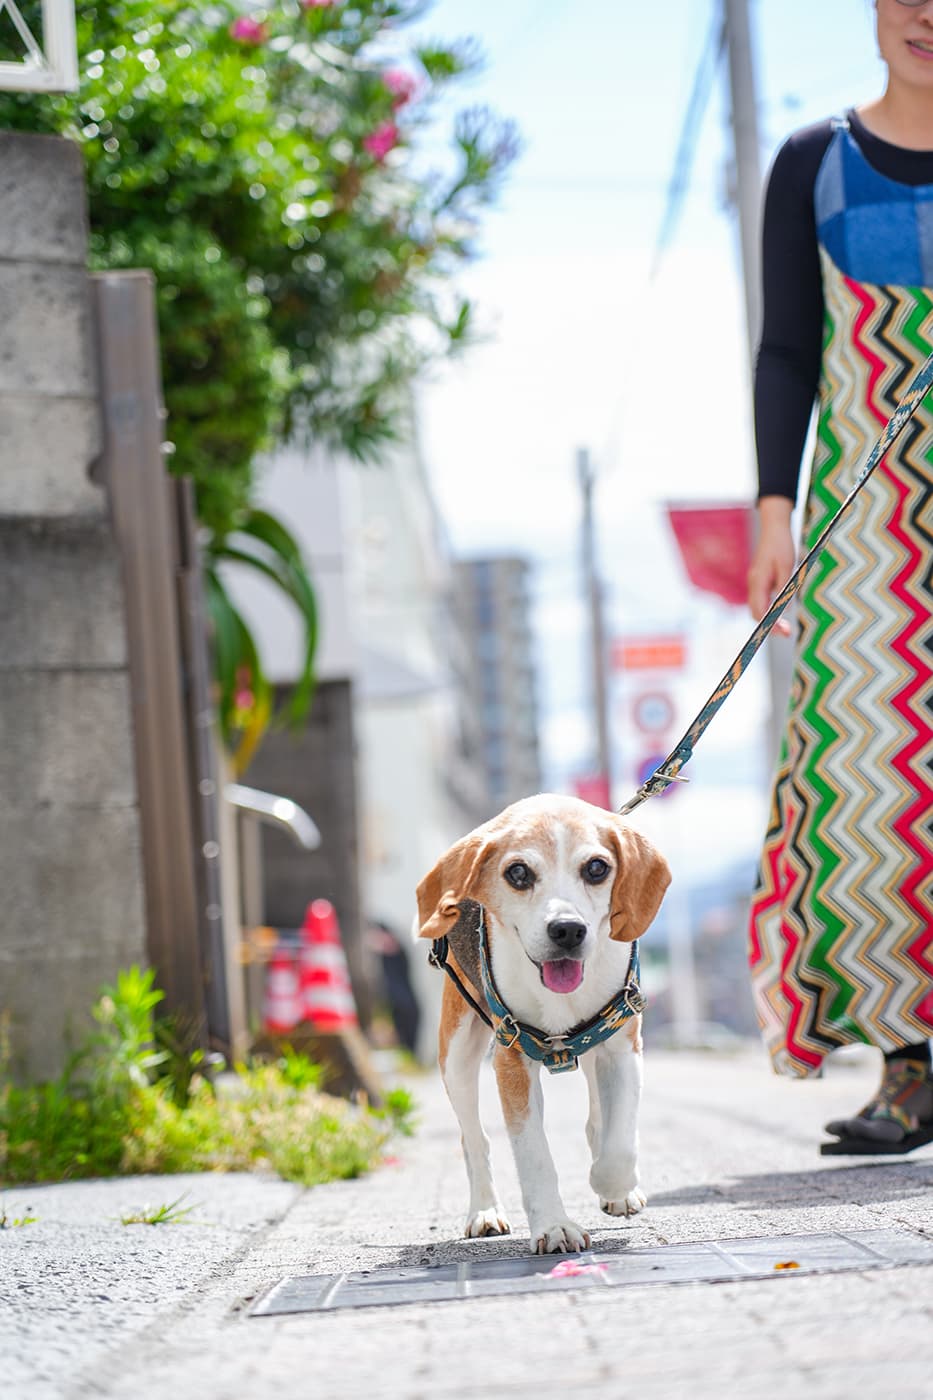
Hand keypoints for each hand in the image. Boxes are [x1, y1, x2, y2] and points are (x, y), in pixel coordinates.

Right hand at [748, 496, 795, 636]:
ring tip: (785, 628)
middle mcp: (753, 584)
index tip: (783, 632)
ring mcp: (755, 583)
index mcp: (758, 581)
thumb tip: (784, 610)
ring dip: (770, 620)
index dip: (769, 624)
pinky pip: (762, 601)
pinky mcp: (760, 581)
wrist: (774, 527)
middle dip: (769, 626)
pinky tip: (780, 614)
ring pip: (758, 608)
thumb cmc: (781, 545)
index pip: (759, 610)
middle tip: (787, 633)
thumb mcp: (788, 566)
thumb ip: (785, 587)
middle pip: (756, 613)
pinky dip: (769, 611)